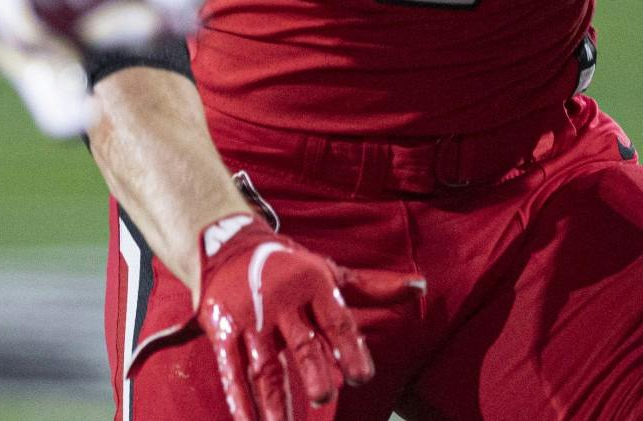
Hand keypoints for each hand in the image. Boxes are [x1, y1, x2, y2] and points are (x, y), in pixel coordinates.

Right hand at [194, 215, 422, 418]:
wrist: (227, 244)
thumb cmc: (290, 267)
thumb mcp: (329, 273)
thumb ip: (374, 288)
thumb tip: (420, 287)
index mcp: (313, 286)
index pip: (337, 321)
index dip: (350, 349)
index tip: (362, 377)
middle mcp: (280, 301)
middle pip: (301, 342)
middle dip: (313, 370)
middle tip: (324, 396)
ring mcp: (249, 317)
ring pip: (264, 364)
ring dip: (273, 399)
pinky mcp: (222, 330)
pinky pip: (230, 369)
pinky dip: (239, 399)